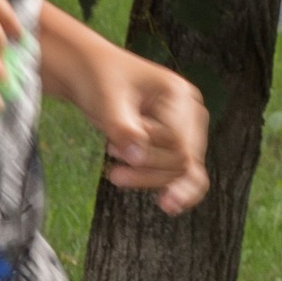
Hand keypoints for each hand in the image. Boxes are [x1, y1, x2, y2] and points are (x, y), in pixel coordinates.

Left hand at [84, 49, 209, 212]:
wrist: (90, 74)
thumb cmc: (98, 80)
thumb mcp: (106, 101)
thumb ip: (123, 128)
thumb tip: (137, 156)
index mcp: (179, 94)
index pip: (177, 141)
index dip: (149, 155)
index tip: (114, 150)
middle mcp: (191, 112)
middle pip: (183, 158)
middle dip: (147, 169)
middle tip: (112, 169)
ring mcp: (186, 129)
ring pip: (182, 170)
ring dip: (149, 178)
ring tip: (114, 174)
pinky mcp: (176, 144)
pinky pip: (186, 172)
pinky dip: (177, 188)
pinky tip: (169, 206)